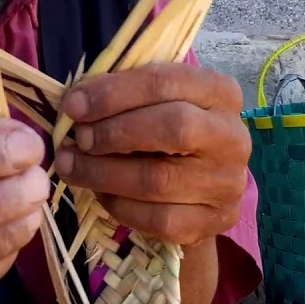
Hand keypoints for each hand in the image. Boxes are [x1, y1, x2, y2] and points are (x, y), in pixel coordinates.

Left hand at [54, 63, 250, 246]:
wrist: (203, 184)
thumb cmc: (168, 129)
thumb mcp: (155, 101)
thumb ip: (124, 95)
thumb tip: (76, 104)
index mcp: (220, 93)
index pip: (165, 82)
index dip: (114, 93)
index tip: (74, 105)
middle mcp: (233, 136)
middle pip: (172, 128)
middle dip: (114, 133)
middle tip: (78, 139)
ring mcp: (228, 182)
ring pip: (159, 180)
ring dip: (104, 174)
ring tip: (71, 167)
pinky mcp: (216, 220)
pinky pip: (159, 219)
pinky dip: (120, 206)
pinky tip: (100, 193)